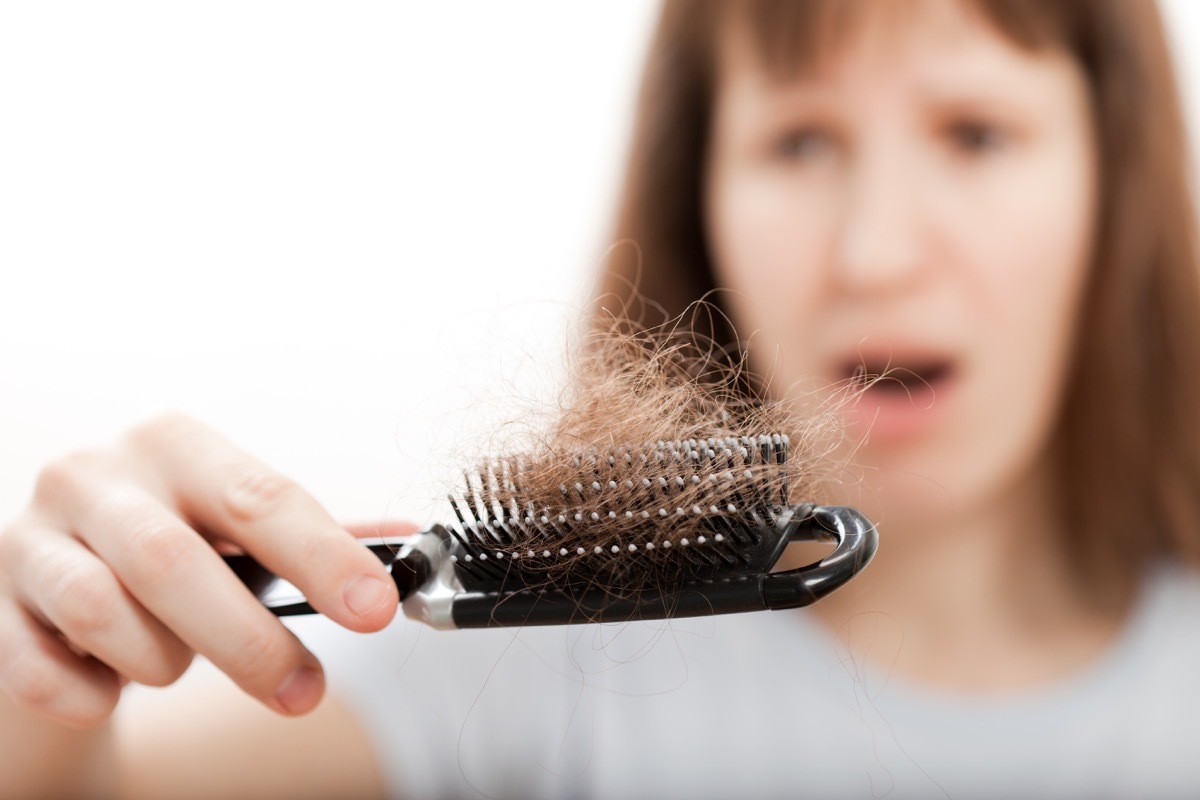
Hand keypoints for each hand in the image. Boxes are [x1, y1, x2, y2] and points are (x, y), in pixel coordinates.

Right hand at [0, 413, 405, 727]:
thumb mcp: (238, 526)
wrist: (54, 577)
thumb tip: (411, 544)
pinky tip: (112, 683)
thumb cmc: (172, 544)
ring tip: (180, 663)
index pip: (260, 497)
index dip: (323, 557)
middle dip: (250, 641)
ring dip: (163, 661)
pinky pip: (42, 671)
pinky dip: (91, 693)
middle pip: (177, 562)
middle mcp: (96, 475)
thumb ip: (318, 535)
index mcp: (175, 444)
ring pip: (104, 615)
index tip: (377, 609)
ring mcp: (32, 536)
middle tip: (303, 692)